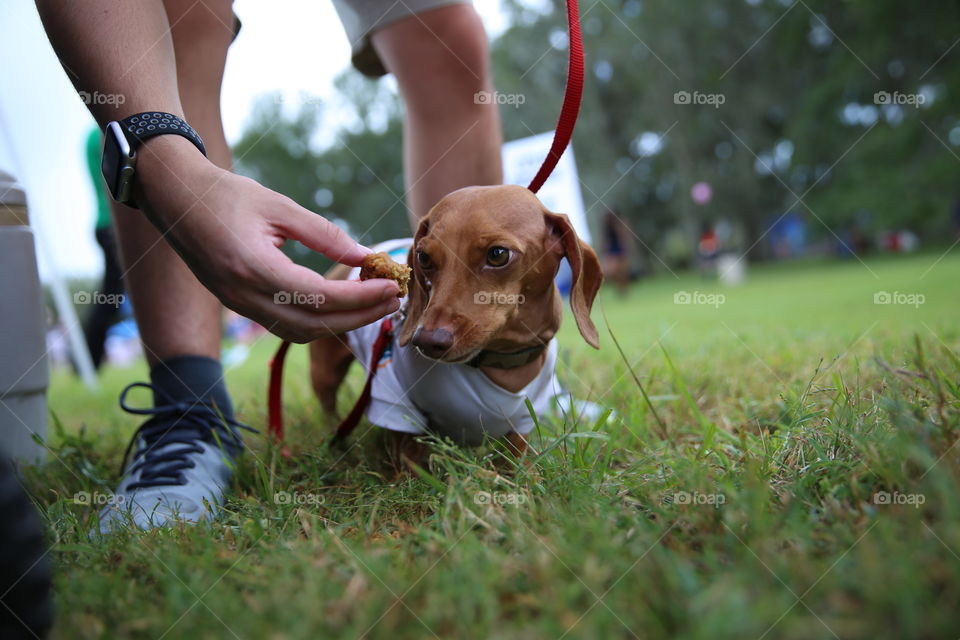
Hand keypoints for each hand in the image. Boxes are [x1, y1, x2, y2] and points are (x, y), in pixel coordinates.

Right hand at [134, 137, 399, 341]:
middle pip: (313, 323)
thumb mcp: (279, 205)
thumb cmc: (226, 195)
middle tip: (393, 300)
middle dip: (359, 316)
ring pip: (300, 332)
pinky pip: (286, 326)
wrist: (174, 200)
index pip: (318, 296)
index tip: (390, 286)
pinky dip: (319, 322)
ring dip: (341, 324)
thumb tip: (365, 257)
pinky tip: (344, 305)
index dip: (359, 297)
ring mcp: (239, 306)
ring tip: (375, 304)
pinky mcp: (239, 307)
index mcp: (252, 267)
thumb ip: (324, 234)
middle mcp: (243, 295)